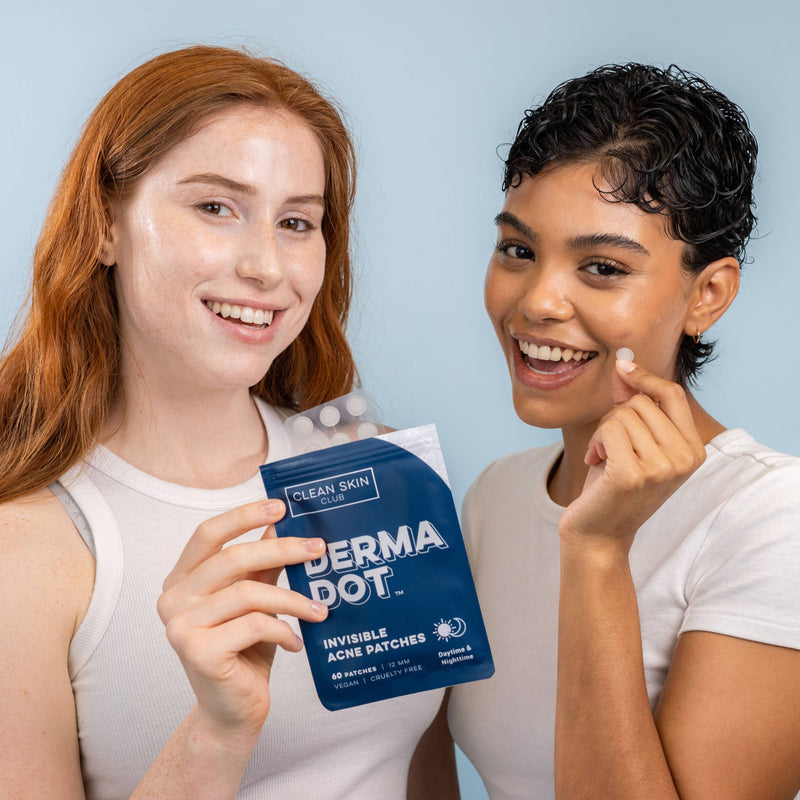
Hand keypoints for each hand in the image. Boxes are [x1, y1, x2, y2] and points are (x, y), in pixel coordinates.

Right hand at [156, 499, 327, 740]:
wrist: (233, 711)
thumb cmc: (244, 650)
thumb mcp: (255, 599)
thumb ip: (261, 564)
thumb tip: (281, 523)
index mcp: (182, 579)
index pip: (207, 534)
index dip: (243, 515)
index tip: (281, 507)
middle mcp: (172, 598)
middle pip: (232, 558)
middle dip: (281, 550)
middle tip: (318, 549)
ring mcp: (180, 626)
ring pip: (248, 593)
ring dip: (293, 600)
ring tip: (320, 610)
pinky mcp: (197, 651)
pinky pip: (253, 624)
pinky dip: (283, 631)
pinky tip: (296, 643)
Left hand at [559, 358, 705, 553]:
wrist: (599, 533)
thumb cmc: (613, 486)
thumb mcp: (631, 441)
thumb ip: (631, 403)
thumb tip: (624, 364)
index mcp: (693, 450)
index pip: (672, 394)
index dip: (645, 377)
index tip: (622, 367)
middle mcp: (684, 459)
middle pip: (641, 402)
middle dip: (615, 416)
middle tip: (609, 447)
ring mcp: (662, 468)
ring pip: (622, 414)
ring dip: (602, 432)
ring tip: (603, 458)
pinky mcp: (634, 474)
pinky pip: (609, 429)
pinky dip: (595, 442)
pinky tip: (595, 463)